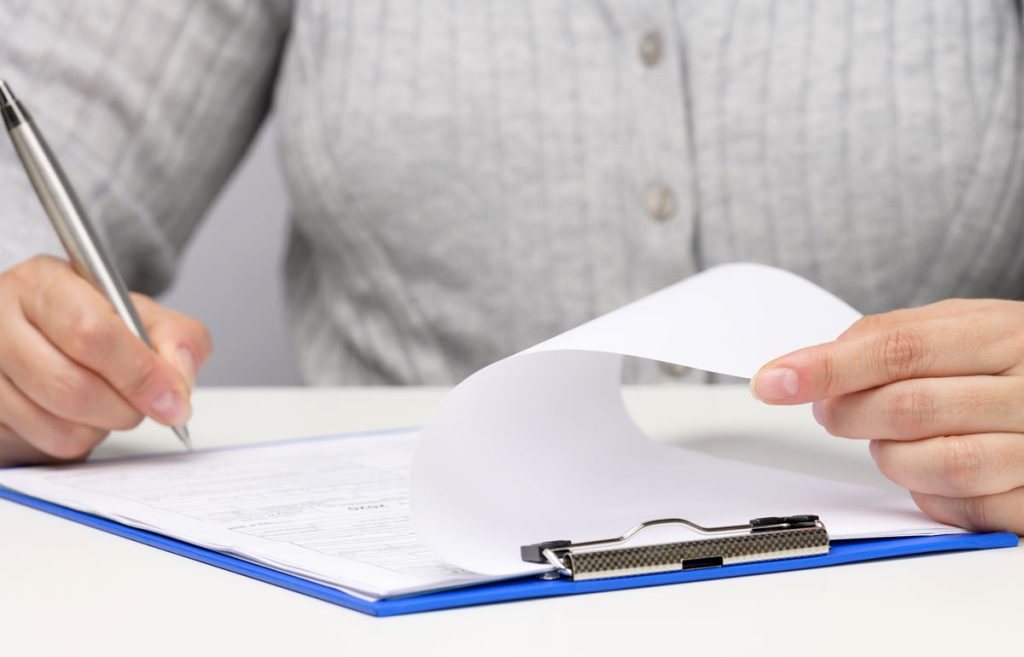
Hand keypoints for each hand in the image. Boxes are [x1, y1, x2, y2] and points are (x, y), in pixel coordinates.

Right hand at [0, 255, 210, 465]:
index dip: (140, 373)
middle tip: (149, 405)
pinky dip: (78, 439)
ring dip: (103, 426)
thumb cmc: (94, 322)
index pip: (90, 333)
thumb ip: (177, 337)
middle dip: (126, 408)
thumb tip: (179, 378)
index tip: (174, 399)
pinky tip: (79, 414)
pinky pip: (45, 446)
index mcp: (41, 284)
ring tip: (108, 401)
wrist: (46, 335)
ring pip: (59, 425)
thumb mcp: (141, 313)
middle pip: (72, 387)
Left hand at [751, 299, 1023, 534]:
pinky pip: (963, 508)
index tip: (774, 380)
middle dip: (849, 413)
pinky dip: (929, 493)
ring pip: (934, 463)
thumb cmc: (1012, 362)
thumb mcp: (961, 327)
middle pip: (907, 406)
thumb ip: (891, 338)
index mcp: (1005, 333)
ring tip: (890, 439)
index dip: (826, 366)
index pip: (896, 348)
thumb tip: (817, 363)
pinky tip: (932, 470)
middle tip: (833, 410)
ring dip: (891, 456)